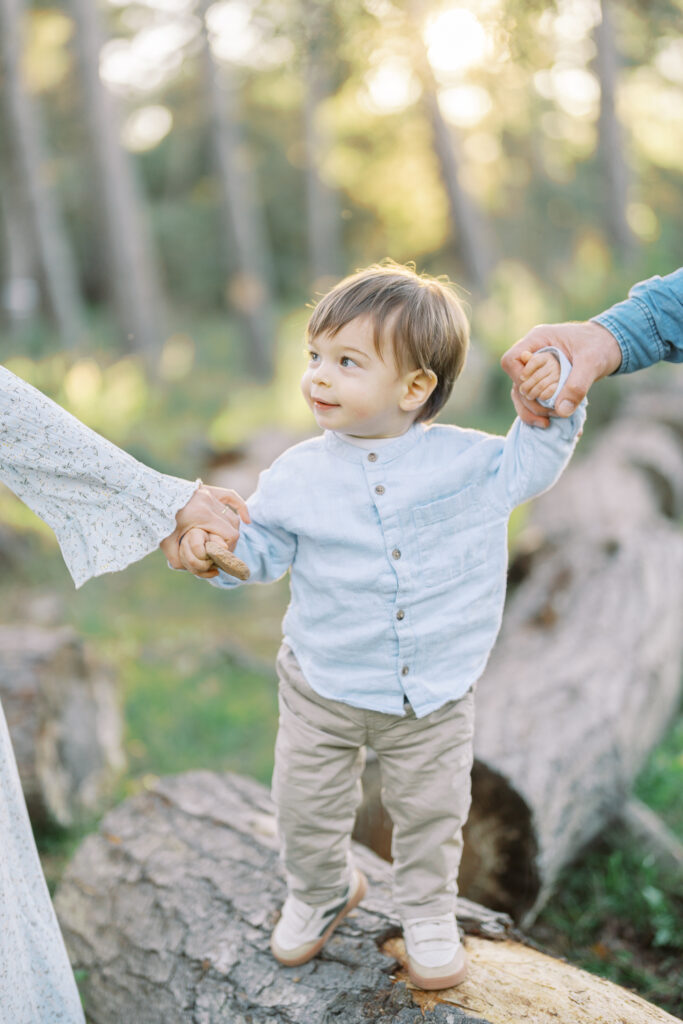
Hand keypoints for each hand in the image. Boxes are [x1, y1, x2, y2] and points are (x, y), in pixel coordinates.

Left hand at [160, 485, 249, 577]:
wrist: (146, 498)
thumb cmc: (156, 522)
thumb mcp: (167, 547)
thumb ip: (184, 562)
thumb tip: (209, 571)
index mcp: (201, 514)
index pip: (231, 535)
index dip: (228, 550)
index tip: (219, 559)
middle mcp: (208, 501)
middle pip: (233, 526)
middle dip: (229, 543)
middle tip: (219, 554)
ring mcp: (208, 494)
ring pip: (232, 516)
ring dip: (231, 530)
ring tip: (223, 543)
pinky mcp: (206, 490)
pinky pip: (230, 496)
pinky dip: (241, 507)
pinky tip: (247, 520)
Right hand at [501, 321, 622, 426]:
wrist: (611, 345)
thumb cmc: (600, 345)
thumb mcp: (592, 362)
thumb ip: (577, 384)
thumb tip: (561, 411)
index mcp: (538, 341)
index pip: (511, 360)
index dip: (518, 379)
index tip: (536, 392)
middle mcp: (532, 356)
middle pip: (516, 384)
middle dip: (531, 403)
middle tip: (551, 413)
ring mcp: (536, 370)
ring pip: (522, 396)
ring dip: (533, 412)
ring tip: (549, 424)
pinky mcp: (544, 383)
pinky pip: (536, 401)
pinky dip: (543, 414)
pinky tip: (556, 425)